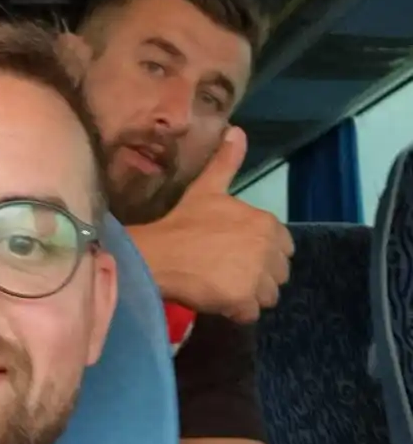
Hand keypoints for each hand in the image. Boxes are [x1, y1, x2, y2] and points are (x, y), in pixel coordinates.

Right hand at [131, 127, 293, 321]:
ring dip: (249, 296)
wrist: (159, 254)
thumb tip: (237, 129)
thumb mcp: (207, 189)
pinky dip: (236, 312)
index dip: (262, 252)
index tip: (237, 253)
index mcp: (266, 224)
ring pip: (267, 296)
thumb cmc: (183, 222)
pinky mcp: (244, 302)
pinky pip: (250, 314)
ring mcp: (257, 277)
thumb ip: (226, 162)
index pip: (284, 247)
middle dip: (258, 276)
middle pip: (278, 274)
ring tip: (222, 288)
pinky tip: (217, 301)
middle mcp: (268, 250)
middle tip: (228, 272)